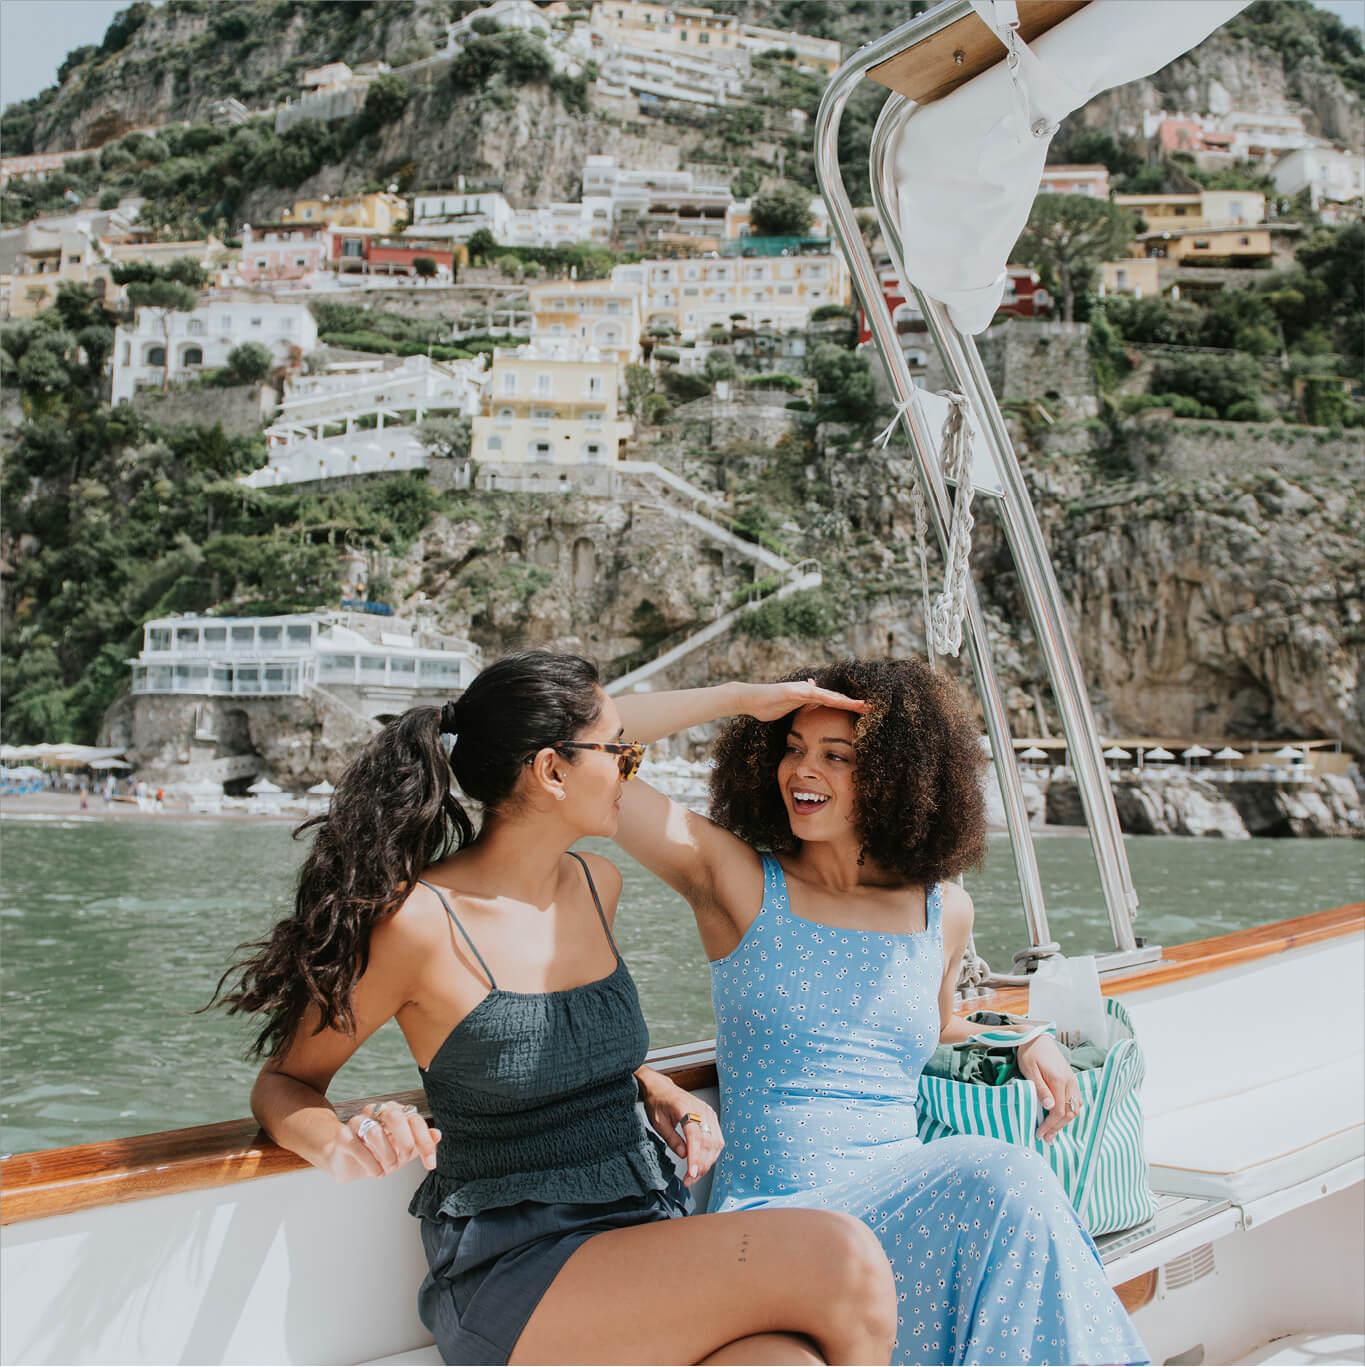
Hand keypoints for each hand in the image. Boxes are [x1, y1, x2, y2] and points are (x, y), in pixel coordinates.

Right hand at [326, 1101, 441, 1182]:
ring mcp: (358, 1121)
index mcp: (395, 1112)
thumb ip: (420, 1142)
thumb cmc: (378, 1153)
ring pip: (374, 1131)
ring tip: (388, 1167)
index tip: (430, 1164)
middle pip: (395, 1116)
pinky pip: (356, 1145)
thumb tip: (437, 1135)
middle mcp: (377, 1111)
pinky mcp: (343, 1135)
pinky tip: (376, 1172)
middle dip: (405, 1141)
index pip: (415, 1120)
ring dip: (385, 1154)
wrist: (348, 1162)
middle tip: (404, 1159)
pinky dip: (370, 1163)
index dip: (425, 1142)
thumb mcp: (403, 1150)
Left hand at [642, 1080, 722, 1187]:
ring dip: (707, 1162)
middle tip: (689, 1179)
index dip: (695, 1157)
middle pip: (708, 1142)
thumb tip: (684, 1155)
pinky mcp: (711, 1116)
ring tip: (695, 1175)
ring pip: (716, 1142)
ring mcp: (708, 1112)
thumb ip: (672, 1139)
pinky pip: (717, 1138)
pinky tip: (702, 1162)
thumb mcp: (658, 1122)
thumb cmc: (658, 1102)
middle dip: (701, 1165)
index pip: (695, 1136)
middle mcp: (701, 1109)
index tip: (691, 1173)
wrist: (662, 1088)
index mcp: (685, 1108)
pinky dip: (711, 1153)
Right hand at [736, 679, 867, 723]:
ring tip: (862, 705)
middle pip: (836, 698)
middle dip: (854, 703)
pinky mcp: (793, 692)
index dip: (849, 706)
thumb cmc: (768, 705)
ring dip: (846, 701)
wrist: (750, 699)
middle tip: (872, 708)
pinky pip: (812, 696)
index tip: (864, 712)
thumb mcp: (789, 706)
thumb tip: (812, 689)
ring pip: (828, 696)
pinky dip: (826, 698)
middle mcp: (808, 690)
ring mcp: (801, 690)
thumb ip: (801, 702)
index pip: (833, 702)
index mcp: (809, 697)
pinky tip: (837, 701)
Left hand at [1017, 1036, 1082, 1144]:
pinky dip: (1069, 1112)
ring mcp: (1073, 1081)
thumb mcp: (1030, 1070)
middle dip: (1058, 1127)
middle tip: (1046, 1138)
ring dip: (1065, 1122)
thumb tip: (1050, 1107)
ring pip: (1075, 1109)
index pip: (1059, 1111)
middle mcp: (1070, 1083)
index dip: (1050, 1125)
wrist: (1036, 1038)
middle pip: (1069, 1113)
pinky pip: (1076, 1101)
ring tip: (1052, 1132)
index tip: (1040, 1133)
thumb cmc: (1030, 1053)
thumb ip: (1041, 1089)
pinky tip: (1060, 1118)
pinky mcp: (1071, 1080)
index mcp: (1060, 1080)